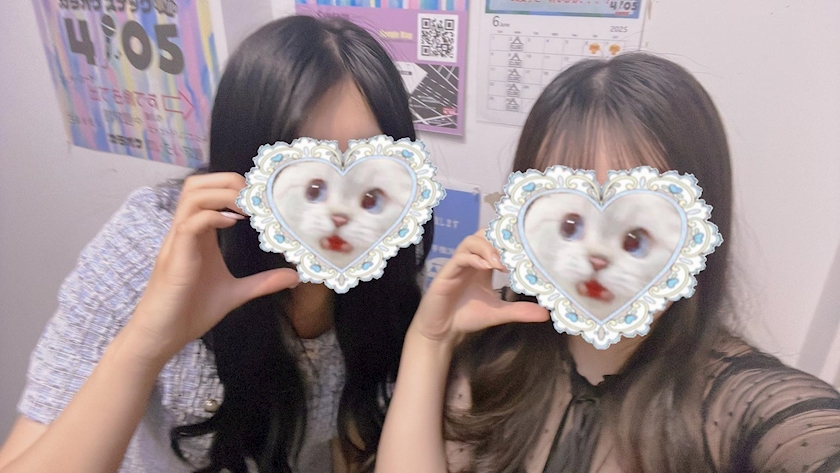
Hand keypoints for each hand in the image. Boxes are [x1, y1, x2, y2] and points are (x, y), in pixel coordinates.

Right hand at [124, 173, 299, 363]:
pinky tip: (233, 223)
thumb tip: (295, 278)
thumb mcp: (237, 293)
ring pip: (191, 198)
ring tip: (247, 206)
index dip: (235, 187)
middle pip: (197, 185)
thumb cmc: (191, 312)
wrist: (163, 336)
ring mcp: (178, 243)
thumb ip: (263, 283)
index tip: (262, 196)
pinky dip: (212, 217)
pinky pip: (189, 225)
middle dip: (227, 181)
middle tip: (256, 196)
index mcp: (199, 235)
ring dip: (221, 194)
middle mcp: (186, 232)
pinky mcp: (175, 258)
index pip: (209, 192)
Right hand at [412, 231, 548, 346]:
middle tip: (513, 252)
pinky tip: (486, 267)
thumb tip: (546, 314)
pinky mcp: (446, 273)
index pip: (496, 242)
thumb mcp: (498, 312)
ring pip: (471, 241)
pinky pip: (460, 257)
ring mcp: (458, 265)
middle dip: (498, 239)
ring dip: (488, 248)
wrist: (442, 331)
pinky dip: (474, 259)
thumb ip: (519, 310)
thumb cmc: (467, 316)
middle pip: (483, 234)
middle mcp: (471, 261)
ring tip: (500, 263)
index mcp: (483, 265)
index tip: (527, 249)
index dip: (510, 241)